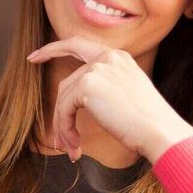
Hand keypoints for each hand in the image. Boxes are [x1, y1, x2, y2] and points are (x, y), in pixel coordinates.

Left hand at [26, 36, 192, 162]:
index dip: (52, 48)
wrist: (159, 131)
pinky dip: (65, 129)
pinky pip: (64, 109)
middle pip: (67, 84)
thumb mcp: (125, 95)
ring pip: (63, 100)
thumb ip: (101, 88)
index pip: (77, 44)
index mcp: (118, 57)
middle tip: (59, 140)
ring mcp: (97, 69)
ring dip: (64, 127)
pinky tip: (75, 146)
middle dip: (60, 113)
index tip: (33, 57)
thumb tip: (69, 101)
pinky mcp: (87, 85)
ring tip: (71, 148)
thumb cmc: (147, 122)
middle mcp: (107, 57)